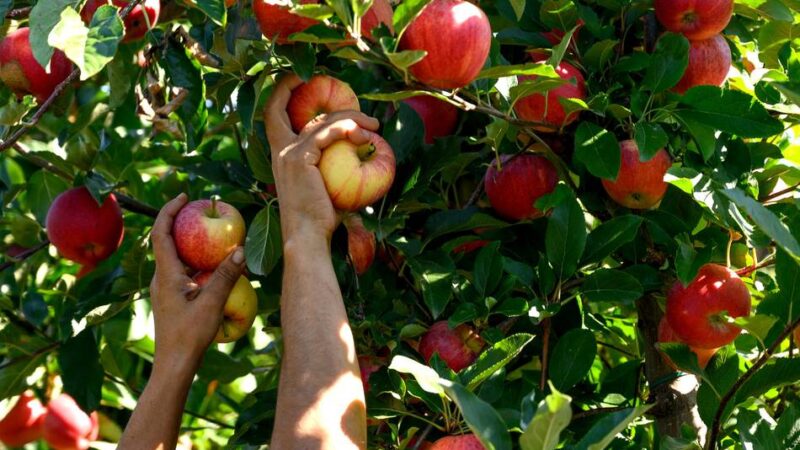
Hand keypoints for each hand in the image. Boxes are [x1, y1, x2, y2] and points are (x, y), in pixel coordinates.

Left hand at [149, 193, 245, 370]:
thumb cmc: (190, 335)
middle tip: (201, 210)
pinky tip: (214, 266)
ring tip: (212, 234)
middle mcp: (163, 278)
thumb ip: (226, 275)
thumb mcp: (212, 303)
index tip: (184, 197)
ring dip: (191, 243)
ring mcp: (167, 288)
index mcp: (167, 274)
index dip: (169, 211)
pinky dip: (197, 262)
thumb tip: (240, 249)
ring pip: (177, 257)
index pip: (161, 233)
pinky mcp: (174, 298)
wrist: (175, 363)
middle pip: (168, 241)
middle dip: (182, 222)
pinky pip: (184, 271)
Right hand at [264, 73, 378, 243]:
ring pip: (321, 120)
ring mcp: (288, 153)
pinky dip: (349, 130)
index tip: (302, 79)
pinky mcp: (301, 157)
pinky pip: (328, 134)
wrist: (307, 236)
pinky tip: (366, 136)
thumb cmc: (320, 219)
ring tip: (374, 125)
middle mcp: (279, 150)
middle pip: (284, 106)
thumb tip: (360, 150)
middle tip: (342, 92)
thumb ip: (331, 163)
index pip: (273, 114)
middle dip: (303, 86)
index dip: (282, 91)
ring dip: (350, 117)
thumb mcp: (325, 184)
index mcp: (280, 154)